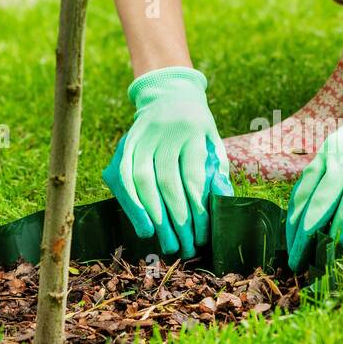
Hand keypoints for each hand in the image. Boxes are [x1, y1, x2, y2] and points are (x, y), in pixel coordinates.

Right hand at [103, 67, 232, 257]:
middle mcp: (164, 132)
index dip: (197, 211)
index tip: (202, 236)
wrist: (170, 95)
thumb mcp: (214, 144)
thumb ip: (217, 172)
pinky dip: (131, 203)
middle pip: (167, 183)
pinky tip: (143, 225)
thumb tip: (221, 203)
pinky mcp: (125, 144)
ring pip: (141, 181)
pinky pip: (122, 177)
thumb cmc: (198, 129)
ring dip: (152, 216)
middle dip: (175, 221)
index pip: (193, 178)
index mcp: (193, 131)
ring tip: (164, 242)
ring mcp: (140, 136)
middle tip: (184, 248)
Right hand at [285, 59, 342, 268]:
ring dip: (296, 225)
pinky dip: (296, 206)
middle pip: (326, 203)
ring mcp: (337, 153)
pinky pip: (306, 181)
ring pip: (309, 192)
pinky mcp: (326, 150)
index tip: (332, 256)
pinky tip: (291, 227)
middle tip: (299, 264)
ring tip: (290, 252)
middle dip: (309, 237)